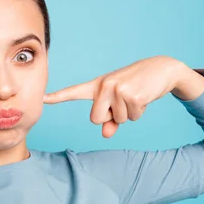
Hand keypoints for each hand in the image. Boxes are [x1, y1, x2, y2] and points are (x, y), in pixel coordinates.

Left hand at [43, 56, 189, 137]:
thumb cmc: (135, 87)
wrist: (160, 69)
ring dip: (129, 113)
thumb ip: (110, 120)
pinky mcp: (132, 94)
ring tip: (135, 96)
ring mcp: (117, 89)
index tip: (43, 99)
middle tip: (124, 101)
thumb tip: (105, 134)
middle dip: (111, 117)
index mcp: (97, 85)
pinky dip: (140, 112)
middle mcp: (103, 85)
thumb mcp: (119, 103)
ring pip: (118, 120)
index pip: (73, 92)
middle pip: (96, 119)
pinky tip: (143, 96)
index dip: (57, 97)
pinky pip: (132, 117)